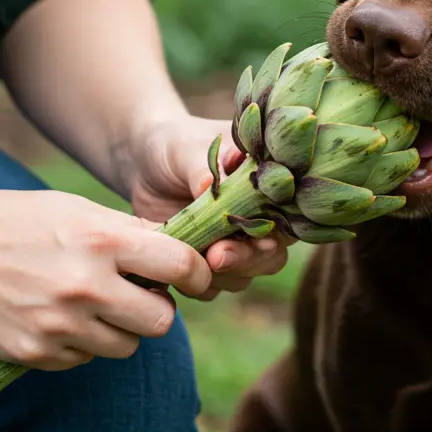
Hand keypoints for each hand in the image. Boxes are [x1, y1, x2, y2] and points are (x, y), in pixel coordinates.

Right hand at [0, 188, 212, 370]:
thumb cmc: (14, 221)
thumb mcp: (75, 210)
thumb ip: (128, 232)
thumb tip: (181, 250)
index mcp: (100, 240)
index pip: (180, 266)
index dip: (196, 272)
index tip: (192, 275)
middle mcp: (85, 286)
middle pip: (161, 321)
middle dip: (156, 308)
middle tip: (137, 293)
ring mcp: (59, 325)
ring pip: (125, 346)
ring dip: (119, 329)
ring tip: (92, 304)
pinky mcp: (35, 352)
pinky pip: (84, 359)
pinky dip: (79, 342)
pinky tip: (55, 316)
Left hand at [126, 113, 294, 300]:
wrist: (142, 161)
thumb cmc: (176, 144)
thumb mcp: (188, 147)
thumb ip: (203, 166)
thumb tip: (210, 184)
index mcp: (270, 189)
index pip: (289, 219)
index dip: (277, 233)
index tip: (259, 239)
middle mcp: (260, 222)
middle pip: (272, 256)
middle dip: (247, 260)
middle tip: (217, 256)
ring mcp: (233, 245)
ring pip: (243, 277)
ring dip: (223, 275)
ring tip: (196, 259)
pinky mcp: (205, 263)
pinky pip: (211, 286)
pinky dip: (197, 283)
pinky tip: (176, 269)